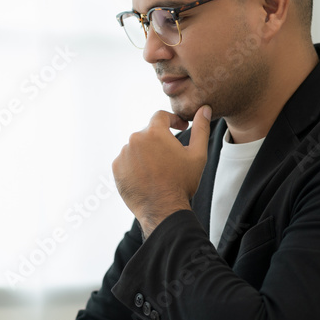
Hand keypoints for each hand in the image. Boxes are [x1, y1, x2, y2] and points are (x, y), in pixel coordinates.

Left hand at [112, 105, 211, 237]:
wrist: (163, 209)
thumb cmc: (182, 183)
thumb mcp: (197, 155)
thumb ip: (201, 129)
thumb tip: (203, 109)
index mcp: (155, 132)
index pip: (161, 116)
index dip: (172, 120)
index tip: (180, 127)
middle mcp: (135, 139)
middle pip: (148, 132)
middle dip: (159, 140)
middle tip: (170, 156)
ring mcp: (124, 154)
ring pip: (137, 146)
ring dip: (146, 152)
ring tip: (158, 169)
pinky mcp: (116, 168)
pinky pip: (126, 160)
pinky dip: (135, 164)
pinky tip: (146, 176)